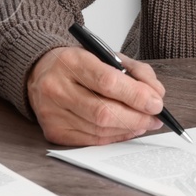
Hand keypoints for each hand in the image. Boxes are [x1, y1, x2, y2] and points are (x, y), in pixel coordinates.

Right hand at [27, 46, 165, 145]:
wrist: (40, 72)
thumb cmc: (78, 64)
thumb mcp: (106, 55)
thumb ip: (135, 71)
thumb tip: (156, 95)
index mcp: (71, 61)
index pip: (108, 81)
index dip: (136, 95)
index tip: (156, 103)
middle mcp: (57, 87)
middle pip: (103, 111)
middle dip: (136, 117)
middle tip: (155, 118)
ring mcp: (52, 112)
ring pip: (99, 129)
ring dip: (128, 128)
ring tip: (144, 123)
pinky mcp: (54, 131)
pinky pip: (91, 140)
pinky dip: (114, 137)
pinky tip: (126, 129)